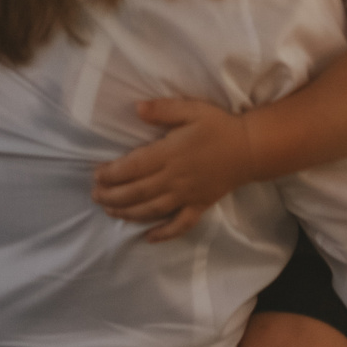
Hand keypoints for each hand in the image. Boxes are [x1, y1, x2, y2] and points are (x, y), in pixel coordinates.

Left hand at [91, 98, 253, 240]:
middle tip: (95, 195)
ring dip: (127, 213)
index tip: (96, 175)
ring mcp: (187, 196)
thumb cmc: (220, 126)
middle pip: (136, 192)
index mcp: (169, 154)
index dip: (110, 174)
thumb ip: (163, 109)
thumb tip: (136, 108)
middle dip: (111, 196)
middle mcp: (174, 178)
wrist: (251, 148)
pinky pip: (180, 225)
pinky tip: (148, 237)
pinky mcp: (199, 206)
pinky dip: (163, 234)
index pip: (132, 168)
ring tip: (109, 211)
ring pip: (151, 210)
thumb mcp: (192, 109)